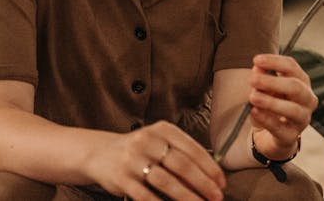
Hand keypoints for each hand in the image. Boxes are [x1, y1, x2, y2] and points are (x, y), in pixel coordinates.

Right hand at [87, 120, 224, 200]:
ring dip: (187, 197)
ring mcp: (133, 160)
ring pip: (167, 182)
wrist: (101, 154)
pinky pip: (146, 196)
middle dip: (203, 184)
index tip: (222, 183)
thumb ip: (182, 153)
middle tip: (217, 197)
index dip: (210, 168)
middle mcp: (148, 141)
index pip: (193, 149)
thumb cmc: (141, 150)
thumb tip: (211, 175)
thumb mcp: (160, 142)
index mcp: (163, 129)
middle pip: (182, 165)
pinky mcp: (122, 179)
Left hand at [248, 54, 317, 159]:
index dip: (275, 62)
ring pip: (293, 109)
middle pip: (296, 87)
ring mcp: (302, 119)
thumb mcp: (264, 89)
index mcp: (302, 82)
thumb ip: (261, 77)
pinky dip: (267, 119)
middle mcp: (307, 99)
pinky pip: (281, 128)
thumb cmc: (272, 106)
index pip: (292, 67)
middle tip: (252, 80)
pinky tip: (254, 112)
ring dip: (271, 102)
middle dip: (273, 82)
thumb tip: (257, 66)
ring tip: (253, 97)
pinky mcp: (292, 136)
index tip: (256, 60)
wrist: (272, 136)